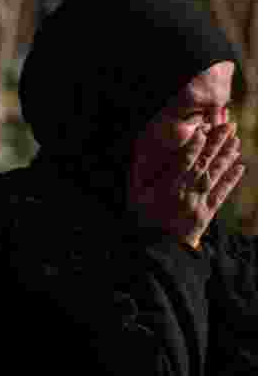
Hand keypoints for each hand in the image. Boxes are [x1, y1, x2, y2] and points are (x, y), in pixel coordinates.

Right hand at [128, 122, 245, 248]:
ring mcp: (200, 203)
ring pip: (216, 175)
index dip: (194, 146)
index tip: (202, 130)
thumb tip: (139, 155)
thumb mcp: (135, 198)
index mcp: (168, 189)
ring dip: (227, 156)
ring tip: (236, 140)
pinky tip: (241, 167)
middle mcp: (187, 193)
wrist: (159, 250)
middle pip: (204, 164)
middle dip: (216, 144)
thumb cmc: (142, 222)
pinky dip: (232, 180)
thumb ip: (138, 176)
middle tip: (227, 125)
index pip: (183, 163)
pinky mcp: (208, 213)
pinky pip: (223, 194)